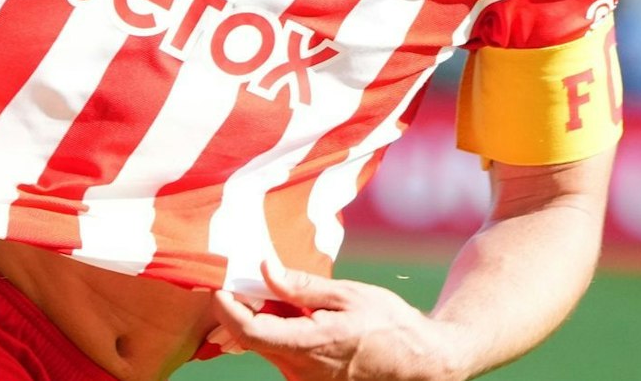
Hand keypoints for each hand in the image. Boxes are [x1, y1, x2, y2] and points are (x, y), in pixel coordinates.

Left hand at [209, 261, 467, 380]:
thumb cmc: (389, 325)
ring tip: (291, 297)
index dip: (226, 308)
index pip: (248, 332)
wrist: (420, 361)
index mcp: (309, 346)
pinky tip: (304, 316)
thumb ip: (301, 286)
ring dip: (267, 320)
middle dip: (247, 308)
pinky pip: (284, 354)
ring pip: (268, 346)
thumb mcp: (347, 295)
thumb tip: (263, 269)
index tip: (220, 285)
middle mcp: (300, 371)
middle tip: (255, 279)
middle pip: (252, 339)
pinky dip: (283, 332)